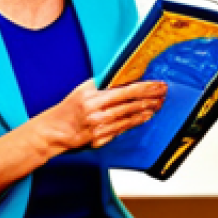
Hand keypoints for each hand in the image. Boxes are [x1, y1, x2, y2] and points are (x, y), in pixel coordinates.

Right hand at [33, 79, 167, 156]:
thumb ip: (102, 85)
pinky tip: (146, 116)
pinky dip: (135, 121)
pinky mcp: (99, 139)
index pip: (124, 89)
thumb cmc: (69, 109)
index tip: (157, 83)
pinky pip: (121, 129)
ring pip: (128, 116)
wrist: (53, 131)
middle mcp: (95, 110)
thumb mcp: (82, 90)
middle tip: (164, 92)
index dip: (144, 86)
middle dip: (150, 96)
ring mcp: (98, 126)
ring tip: (159, 103)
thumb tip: (125, 78)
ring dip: (146, 109)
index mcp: (92, 95)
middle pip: (129, 102)